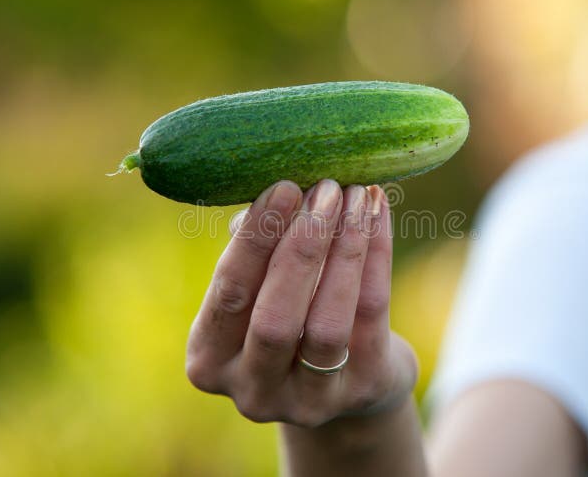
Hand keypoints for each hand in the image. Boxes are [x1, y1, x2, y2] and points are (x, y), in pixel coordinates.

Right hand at [186, 179, 417, 427]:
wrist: (347, 380)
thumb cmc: (290, 317)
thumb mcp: (261, 291)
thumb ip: (257, 251)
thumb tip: (269, 191)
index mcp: (210, 359)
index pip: (230, 294)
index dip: (256, 239)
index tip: (282, 187)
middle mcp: (253, 391)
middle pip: (276, 316)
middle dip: (302, 244)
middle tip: (324, 188)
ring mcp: (309, 401)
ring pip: (328, 321)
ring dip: (344, 248)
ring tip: (356, 195)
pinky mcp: (361, 391)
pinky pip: (370, 315)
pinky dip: (376, 256)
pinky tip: (378, 212)